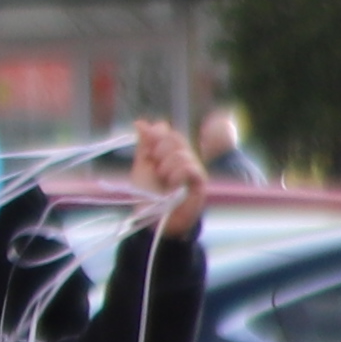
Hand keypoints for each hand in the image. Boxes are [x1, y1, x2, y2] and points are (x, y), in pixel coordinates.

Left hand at [123, 116, 209, 234]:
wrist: (154, 219)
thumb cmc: (148, 195)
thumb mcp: (141, 168)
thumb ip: (143, 146)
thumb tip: (140, 122)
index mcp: (169, 153)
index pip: (167, 132)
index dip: (156, 135)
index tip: (148, 151)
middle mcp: (183, 157)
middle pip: (175, 137)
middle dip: (160, 151)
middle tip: (156, 169)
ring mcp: (193, 168)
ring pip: (181, 153)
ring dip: (166, 167)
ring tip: (164, 181)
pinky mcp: (200, 181)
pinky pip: (190, 167)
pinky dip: (177, 174)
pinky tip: (173, 185)